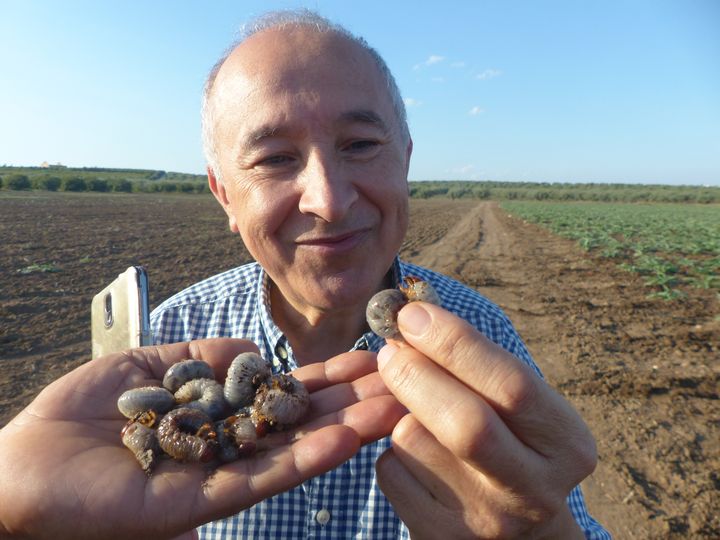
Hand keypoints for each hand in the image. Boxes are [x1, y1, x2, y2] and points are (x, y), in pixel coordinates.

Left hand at [0, 339, 404, 539]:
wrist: (24, 463)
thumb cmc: (81, 411)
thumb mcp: (149, 364)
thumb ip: (204, 355)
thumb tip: (251, 350)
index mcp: (217, 415)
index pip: (283, 394)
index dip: (326, 377)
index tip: (370, 358)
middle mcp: (229, 446)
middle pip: (301, 422)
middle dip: (353, 402)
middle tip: (406, 382)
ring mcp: (220, 475)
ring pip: (294, 451)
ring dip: (347, 429)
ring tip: (396, 407)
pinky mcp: (201, 502)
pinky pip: (262, 478)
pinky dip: (306, 458)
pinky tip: (345, 437)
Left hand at [375, 303, 596, 538]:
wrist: (517, 528)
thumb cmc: (510, 439)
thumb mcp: (516, 405)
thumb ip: (477, 364)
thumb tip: (414, 317)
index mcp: (566, 443)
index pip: (512, 384)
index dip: (456, 343)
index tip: (414, 314)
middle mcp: (535, 489)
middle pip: (466, 424)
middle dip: (417, 374)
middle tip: (390, 349)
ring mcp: (487, 520)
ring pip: (415, 441)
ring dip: (399, 411)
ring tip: (416, 410)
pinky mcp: (440, 536)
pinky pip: (391, 470)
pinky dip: (390, 448)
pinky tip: (414, 452)